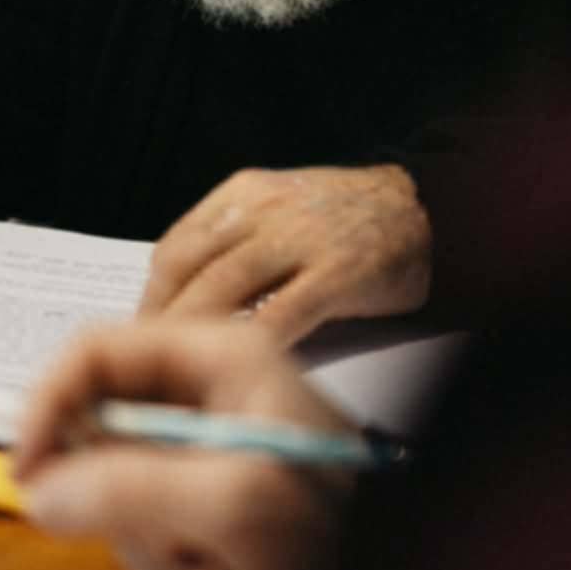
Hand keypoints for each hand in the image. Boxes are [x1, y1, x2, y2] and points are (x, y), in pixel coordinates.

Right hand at [13, 321, 354, 569]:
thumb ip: (136, 490)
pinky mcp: (203, 504)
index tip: (27, 475)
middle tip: (178, 551)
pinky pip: (145, 535)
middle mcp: (205, 394)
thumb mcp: (239, 503)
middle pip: (96, 431)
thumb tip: (41, 491)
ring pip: (113, 496)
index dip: (47, 405)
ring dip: (156, 553)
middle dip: (122, 506)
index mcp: (220, 355)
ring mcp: (202, 452)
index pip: (94, 350)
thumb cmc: (339, 531)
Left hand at [140, 164, 429, 344]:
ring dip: (192, 336)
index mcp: (246, 193)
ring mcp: (303, 239)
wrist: (429, 208)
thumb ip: (236, 244)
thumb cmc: (353, 220)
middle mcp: (267, 209)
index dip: (150, 296)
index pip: (176, 246)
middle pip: (188, 268)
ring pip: (222, 289)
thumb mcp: (284, 209)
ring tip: (178, 376)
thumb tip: (183, 300)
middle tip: (145, 367)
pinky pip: (279, 314)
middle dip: (159, 321)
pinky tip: (236, 372)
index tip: (140, 333)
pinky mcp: (338, 272)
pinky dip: (249, 344)